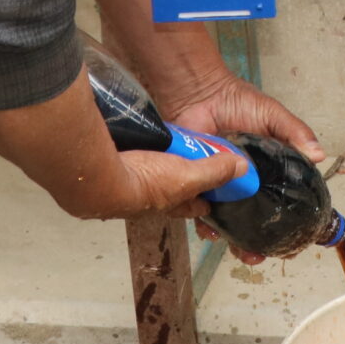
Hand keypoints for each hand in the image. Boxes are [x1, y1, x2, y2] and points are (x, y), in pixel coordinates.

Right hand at [58, 143, 245, 222]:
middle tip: (199, 161)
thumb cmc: (144, 183)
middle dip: (186, 180)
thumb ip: (213, 171)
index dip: (210, 201)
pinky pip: (139, 156)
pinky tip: (147, 137)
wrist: (101, 176)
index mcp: (172, 203)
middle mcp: (153, 197)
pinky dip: (145, 150)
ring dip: (165, 163)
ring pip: (157, 172)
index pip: (197, 206)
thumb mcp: (187, 176)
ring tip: (174, 144)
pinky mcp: (121, 163)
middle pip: (176, 188)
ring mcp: (135, 181)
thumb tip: (243, 169)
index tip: (222, 194)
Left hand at [166, 73, 328, 259]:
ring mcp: (222, 186)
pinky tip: (213, 231)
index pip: (281, 202)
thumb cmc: (237, 102)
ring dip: (234, 241)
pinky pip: (201, 211)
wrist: (200, 94)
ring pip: (229, 223)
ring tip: (240, 252)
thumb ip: (294, 133)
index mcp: (267, 171)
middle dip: (257, 244)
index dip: (287, 224)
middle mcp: (245, 184)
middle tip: (259, 257)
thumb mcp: (272, 115)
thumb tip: (319, 155)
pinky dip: (206, 225)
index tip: (293, 243)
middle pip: (254, 221)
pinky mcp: (199, 185)